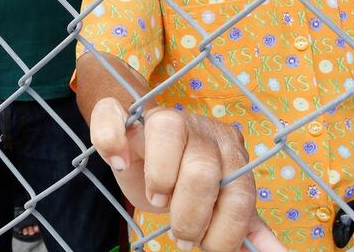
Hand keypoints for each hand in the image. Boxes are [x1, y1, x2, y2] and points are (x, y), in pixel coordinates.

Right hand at [90, 98, 283, 251]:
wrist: (146, 144)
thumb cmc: (184, 180)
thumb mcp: (216, 202)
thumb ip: (241, 223)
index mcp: (231, 151)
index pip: (241, 193)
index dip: (224, 228)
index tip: (206, 244)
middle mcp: (203, 129)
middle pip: (204, 169)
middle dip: (191, 215)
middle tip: (180, 233)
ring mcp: (164, 116)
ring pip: (169, 132)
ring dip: (160, 179)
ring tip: (157, 200)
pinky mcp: (128, 114)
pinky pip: (115, 114)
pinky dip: (112, 140)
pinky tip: (119, 162)